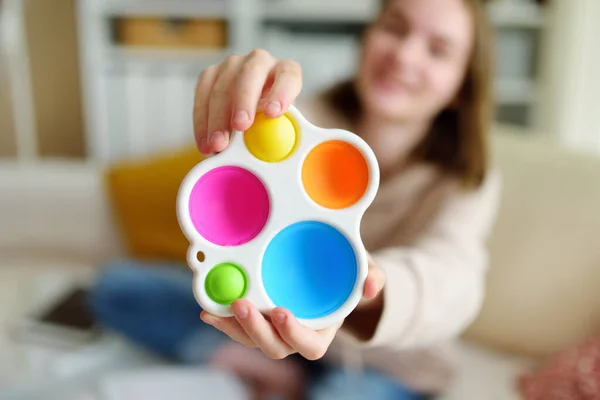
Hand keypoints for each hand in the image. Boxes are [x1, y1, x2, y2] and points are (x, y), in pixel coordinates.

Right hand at [193, 49, 302, 154]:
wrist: (255, 124)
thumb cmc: (276, 126)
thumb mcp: (287, 131)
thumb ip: (286, 137)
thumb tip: (283, 155)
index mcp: (286, 72)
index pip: (288, 75)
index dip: (281, 92)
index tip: (273, 113)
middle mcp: (259, 62)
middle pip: (251, 74)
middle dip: (244, 101)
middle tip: (240, 126)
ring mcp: (232, 66)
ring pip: (222, 85)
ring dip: (218, 118)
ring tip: (218, 144)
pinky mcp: (210, 76)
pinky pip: (202, 94)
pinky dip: (202, 121)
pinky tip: (204, 142)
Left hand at [200, 256, 385, 360]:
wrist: (333, 276)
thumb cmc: (349, 277)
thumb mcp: (367, 273)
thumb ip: (372, 278)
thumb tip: (372, 285)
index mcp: (323, 331)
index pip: (310, 345)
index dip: (294, 333)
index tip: (281, 312)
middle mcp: (295, 335)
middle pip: (274, 346)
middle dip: (255, 330)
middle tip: (240, 305)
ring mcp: (274, 330)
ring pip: (251, 339)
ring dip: (232, 326)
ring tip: (214, 309)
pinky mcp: (258, 320)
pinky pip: (238, 326)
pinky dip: (222, 319)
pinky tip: (208, 308)